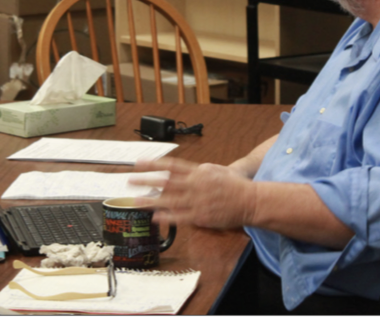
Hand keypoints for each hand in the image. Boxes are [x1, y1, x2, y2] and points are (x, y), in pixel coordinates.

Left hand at [130, 157, 256, 229]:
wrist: (250, 200)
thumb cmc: (235, 185)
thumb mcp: (217, 170)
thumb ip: (199, 170)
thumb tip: (186, 171)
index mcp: (198, 172)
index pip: (171, 166)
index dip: (153, 164)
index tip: (139, 163)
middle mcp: (195, 185)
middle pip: (165, 182)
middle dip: (146, 180)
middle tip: (129, 180)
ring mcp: (197, 201)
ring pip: (169, 200)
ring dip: (151, 200)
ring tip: (135, 200)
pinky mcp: (201, 216)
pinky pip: (180, 217)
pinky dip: (166, 217)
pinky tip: (155, 217)